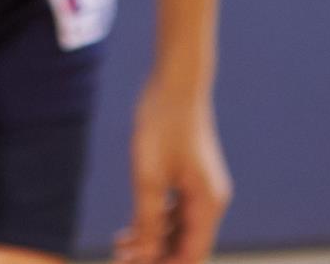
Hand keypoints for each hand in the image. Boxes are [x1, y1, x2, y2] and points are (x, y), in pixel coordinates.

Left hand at [117, 71, 231, 263]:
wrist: (175, 82)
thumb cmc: (163, 124)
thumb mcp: (148, 175)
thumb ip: (147, 219)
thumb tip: (145, 254)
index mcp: (208, 204)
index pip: (191, 255)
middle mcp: (210, 202)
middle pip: (186, 246)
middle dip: (155, 256)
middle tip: (119, 259)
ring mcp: (202, 191)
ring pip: (179, 232)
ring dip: (152, 242)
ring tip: (119, 246)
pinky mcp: (190, 180)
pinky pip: (176, 214)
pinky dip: (156, 224)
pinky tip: (129, 229)